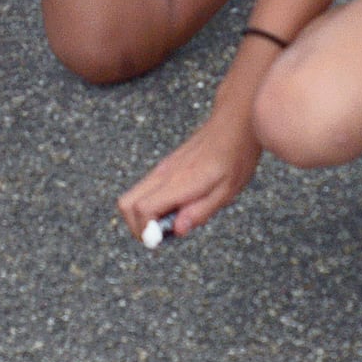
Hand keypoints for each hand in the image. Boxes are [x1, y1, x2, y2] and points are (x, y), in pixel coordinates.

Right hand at [116, 107, 261, 243]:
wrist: (235, 123)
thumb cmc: (235, 157)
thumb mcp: (226, 191)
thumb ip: (200, 212)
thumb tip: (177, 230)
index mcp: (179, 182)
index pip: (142, 209)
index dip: (146, 230)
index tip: (162, 238)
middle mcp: (163, 174)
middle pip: (126, 204)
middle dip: (136, 226)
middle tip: (162, 233)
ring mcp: (162, 168)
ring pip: (132, 196)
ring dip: (144, 215)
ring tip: (173, 219)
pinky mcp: (165, 165)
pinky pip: (146, 189)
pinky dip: (151, 204)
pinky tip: (178, 205)